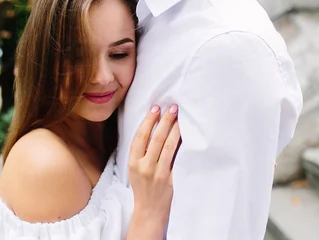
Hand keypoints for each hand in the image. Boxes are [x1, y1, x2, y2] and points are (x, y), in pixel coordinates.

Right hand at [128, 104, 180, 224]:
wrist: (149, 211)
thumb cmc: (142, 187)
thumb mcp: (134, 168)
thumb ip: (141, 152)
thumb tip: (151, 127)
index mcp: (133, 162)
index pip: (140, 136)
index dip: (148, 120)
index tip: (156, 108)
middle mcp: (144, 166)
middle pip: (155, 138)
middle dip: (164, 120)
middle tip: (172, 107)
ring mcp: (158, 173)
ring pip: (168, 146)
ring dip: (175, 129)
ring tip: (180, 117)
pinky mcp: (170, 179)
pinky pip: (176, 158)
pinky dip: (181, 145)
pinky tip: (185, 135)